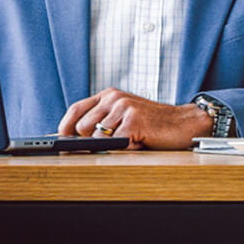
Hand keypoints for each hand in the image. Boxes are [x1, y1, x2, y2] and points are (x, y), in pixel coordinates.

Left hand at [57, 87, 214, 149]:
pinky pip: (115, 144)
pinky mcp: (133, 120)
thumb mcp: (124, 115)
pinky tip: (139, 140)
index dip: (65, 126)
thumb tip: (75, 140)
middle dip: (92, 140)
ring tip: (131, 138)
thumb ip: (103, 121)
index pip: (76, 109)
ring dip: (112, 145)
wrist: (184, 123)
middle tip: (114, 141)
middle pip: (82, 127)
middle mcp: (114, 98)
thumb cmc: (153, 123)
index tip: (59, 139)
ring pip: (98, 138)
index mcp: (109, 95)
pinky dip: (125, 148)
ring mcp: (123, 107)